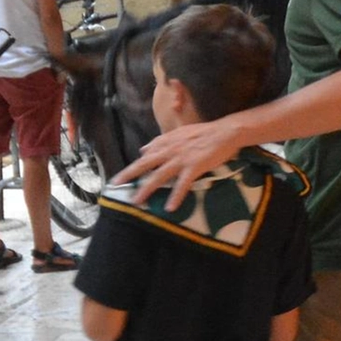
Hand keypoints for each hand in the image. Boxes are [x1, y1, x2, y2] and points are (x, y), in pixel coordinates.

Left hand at [110, 118, 242, 208]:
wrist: (224, 132)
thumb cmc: (204, 133)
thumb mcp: (178, 133)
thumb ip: (160, 141)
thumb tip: (143, 149)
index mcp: (166, 141)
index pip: (145, 155)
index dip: (134, 166)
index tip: (122, 177)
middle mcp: (170, 150)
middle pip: (145, 164)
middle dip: (129, 174)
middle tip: (115, 184)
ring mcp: (181, 159)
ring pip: (159, 176)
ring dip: (147, 189)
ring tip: (137, 202)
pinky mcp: (194, 167)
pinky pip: (182, 185)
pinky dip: (176, 197)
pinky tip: (170, 208)